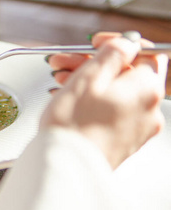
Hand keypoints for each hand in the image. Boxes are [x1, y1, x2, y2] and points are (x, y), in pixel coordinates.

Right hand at [41, 32, 168, 167]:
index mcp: (147, 89)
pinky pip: (112, 110)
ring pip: (116, 91)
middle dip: (93, 63)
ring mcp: (137, 128)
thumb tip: (128, 43)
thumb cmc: (74, 125)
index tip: (96, 43)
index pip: (147, 53)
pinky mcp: (123, 140)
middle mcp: (149, 110)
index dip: (121, 43)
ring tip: (60, 80)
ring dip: (89, 80)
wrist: (65, 166)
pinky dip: (93, 100)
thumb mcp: (90, 76)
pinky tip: (70, 98)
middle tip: (66, 61)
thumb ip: (113, 53)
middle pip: (126, 73)